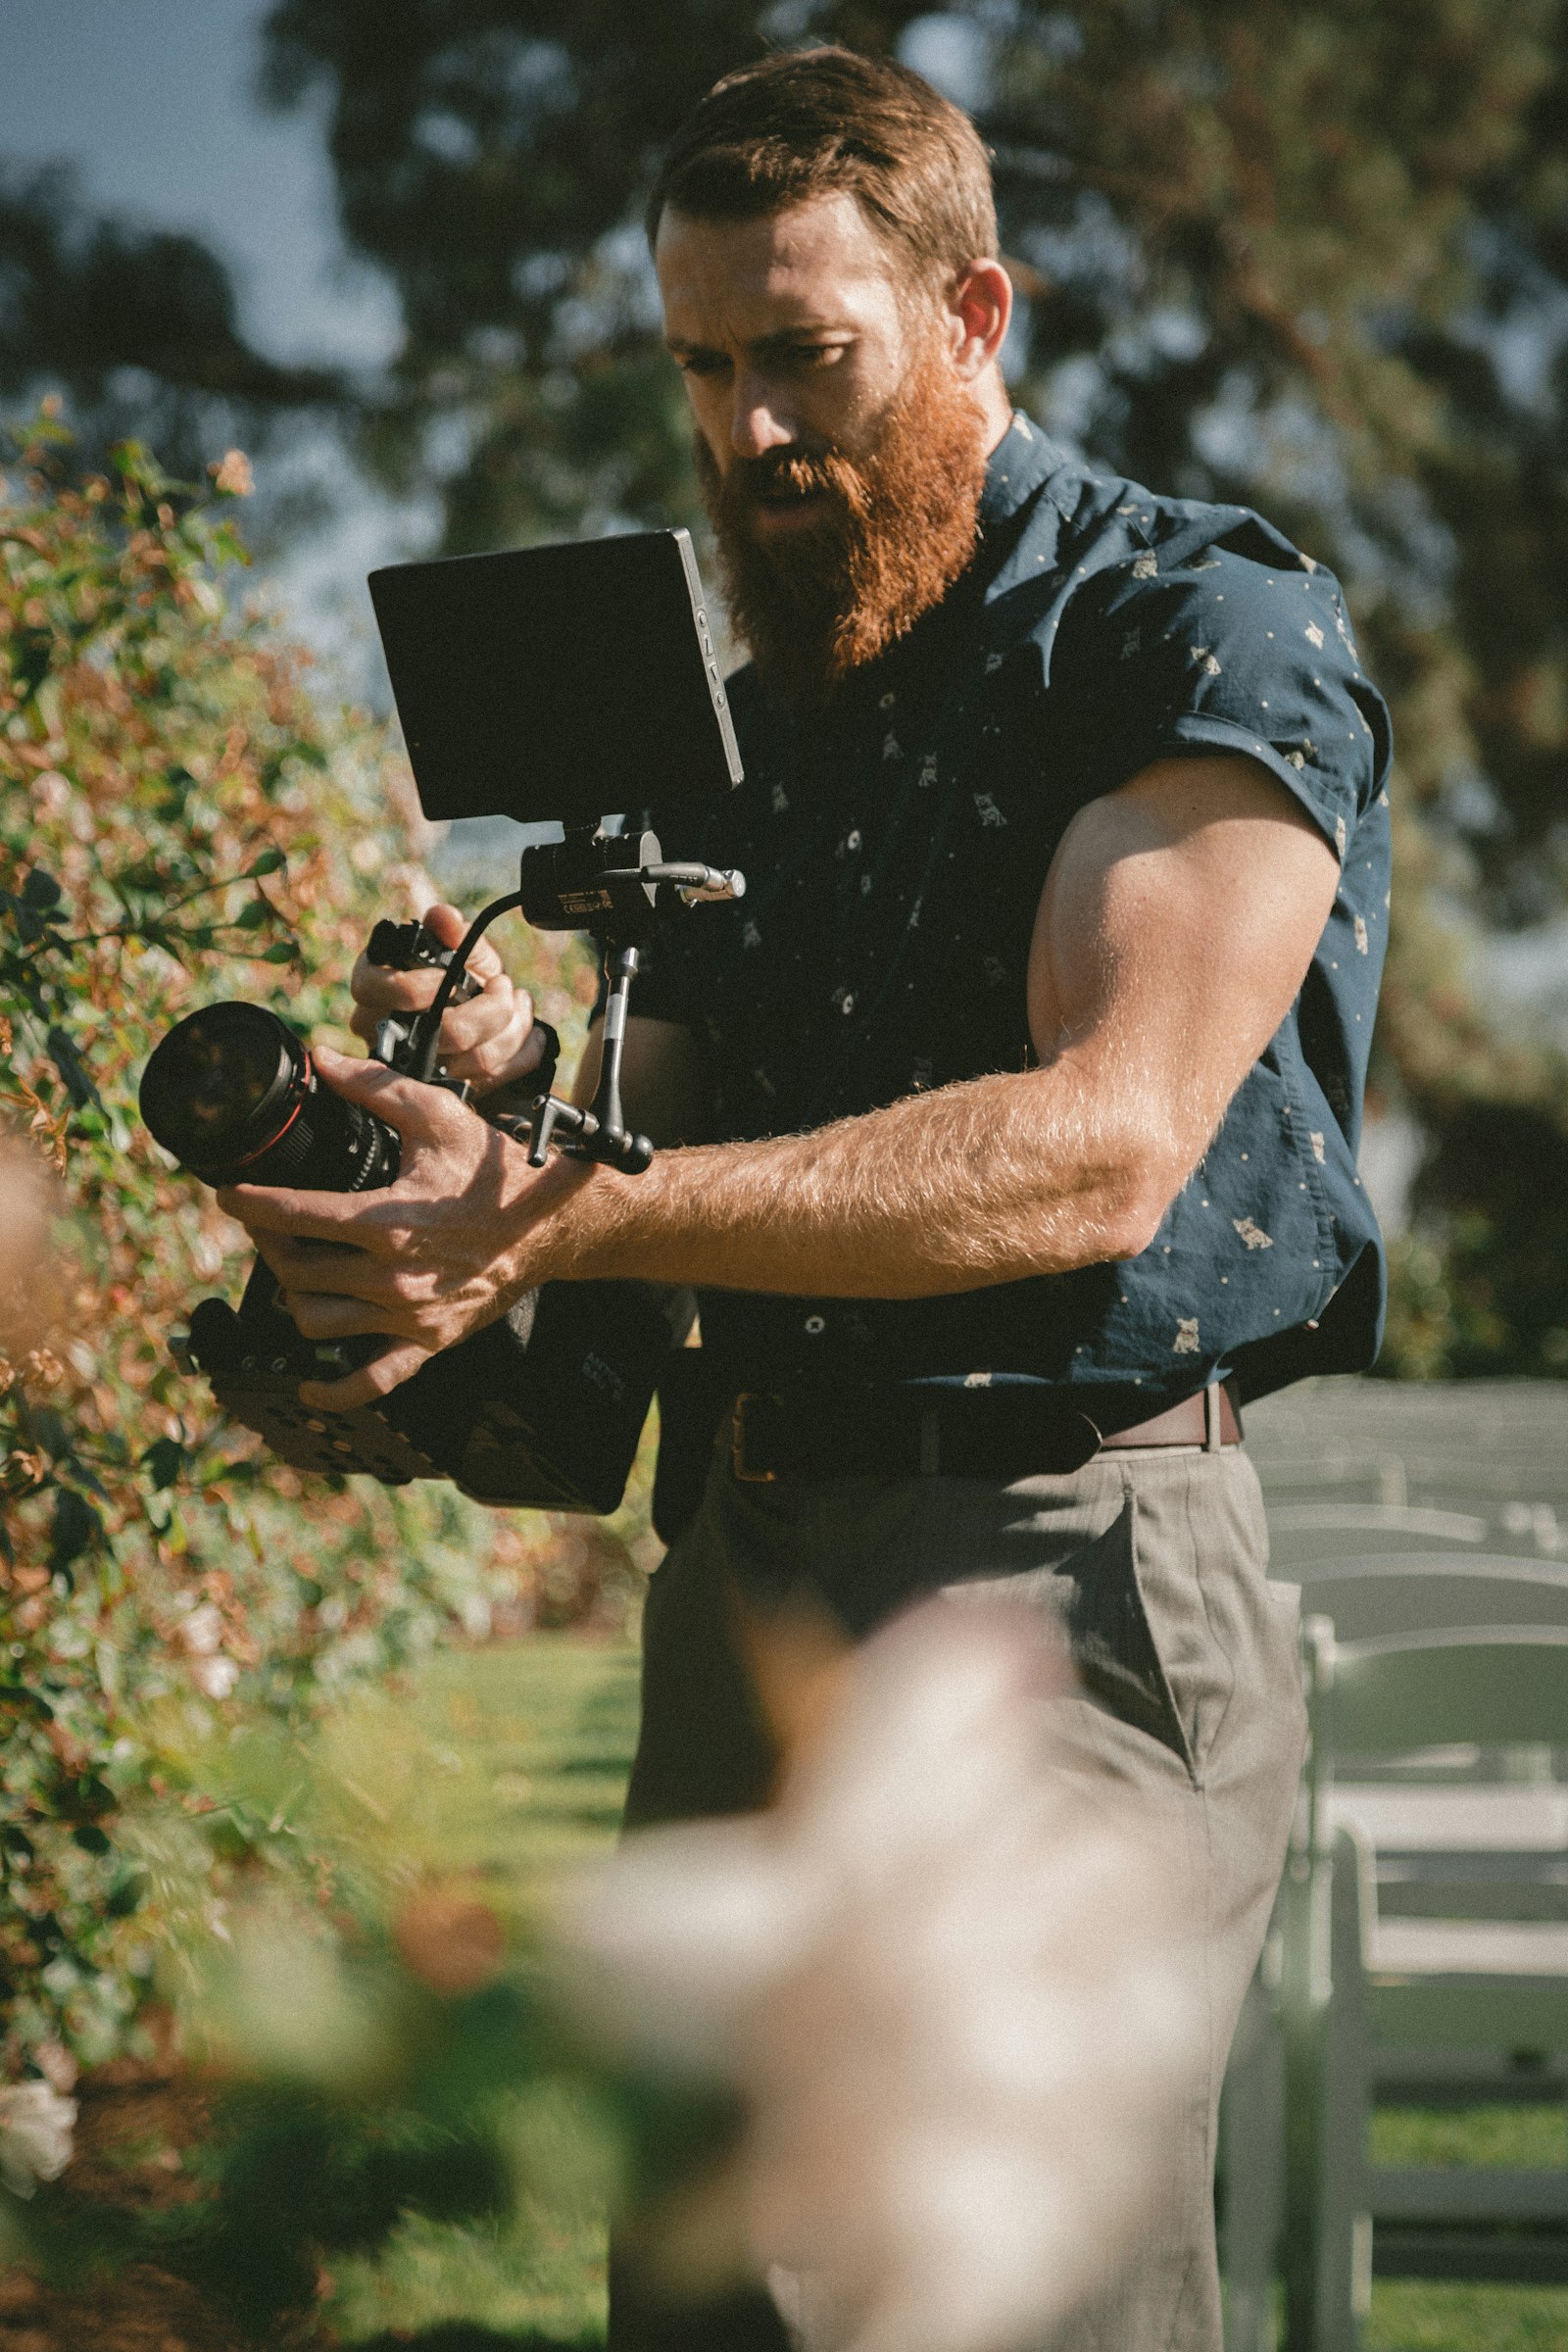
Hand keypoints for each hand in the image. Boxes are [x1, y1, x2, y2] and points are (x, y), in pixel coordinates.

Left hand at [217, 1043, 593, 1408]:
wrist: (549, 1223)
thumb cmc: (493, 1169)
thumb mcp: (436, 1115)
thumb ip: (374, 1087)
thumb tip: (321, 1059)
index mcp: (387, 1219)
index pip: (295, 1215)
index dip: (250, 1203)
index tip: (228, 1193)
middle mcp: (392, 1275)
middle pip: (296, 1271)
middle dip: (269, 1244)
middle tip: (267, 1223)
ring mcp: (408, 1316)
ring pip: (316, 1322)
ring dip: (293, 1297)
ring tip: (295, 1269)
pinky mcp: (427, 1342)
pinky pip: (370, 1381)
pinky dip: (334, 1390)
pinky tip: (309, 1386)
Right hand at [350, 900, 547, 1096]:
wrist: (479, 1008)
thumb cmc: (457, 974)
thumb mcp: (455, 947)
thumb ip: (451, 932)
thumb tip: (443, 917)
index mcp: (374, 988)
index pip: (375, 990)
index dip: (418, 987)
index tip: (452, 976)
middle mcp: (383, 1031)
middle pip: (433, 1035)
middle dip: (483, 1010)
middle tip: (502, 987)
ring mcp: (414, 1068)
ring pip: (466, 1064)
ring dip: (508, 1031)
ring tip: (519, 1002)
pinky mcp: (449, 1091)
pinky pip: (491, 1081)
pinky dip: (521, 1056)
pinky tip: (533, 1034)